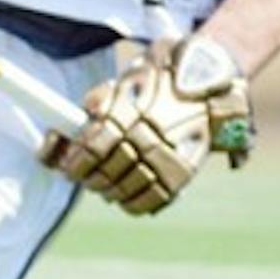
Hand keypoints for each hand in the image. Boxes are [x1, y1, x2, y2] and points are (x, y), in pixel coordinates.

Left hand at [40, 35, 253, 215]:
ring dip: (108, 190)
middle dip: (89, 176)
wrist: (212, 77)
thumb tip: (78, 121)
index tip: (66, 165)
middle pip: (109, 167)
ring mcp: (170, 153)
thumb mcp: (131, 74)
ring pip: (128, 185)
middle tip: (79, 177)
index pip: (97, 142)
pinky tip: (124, 200)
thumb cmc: (161, 77)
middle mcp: (153, 132)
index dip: (77, 158)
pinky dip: (134, 204)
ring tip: (100, 187)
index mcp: (136, 106)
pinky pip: (154, 198)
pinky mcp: (185, 171)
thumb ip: (102, 98)